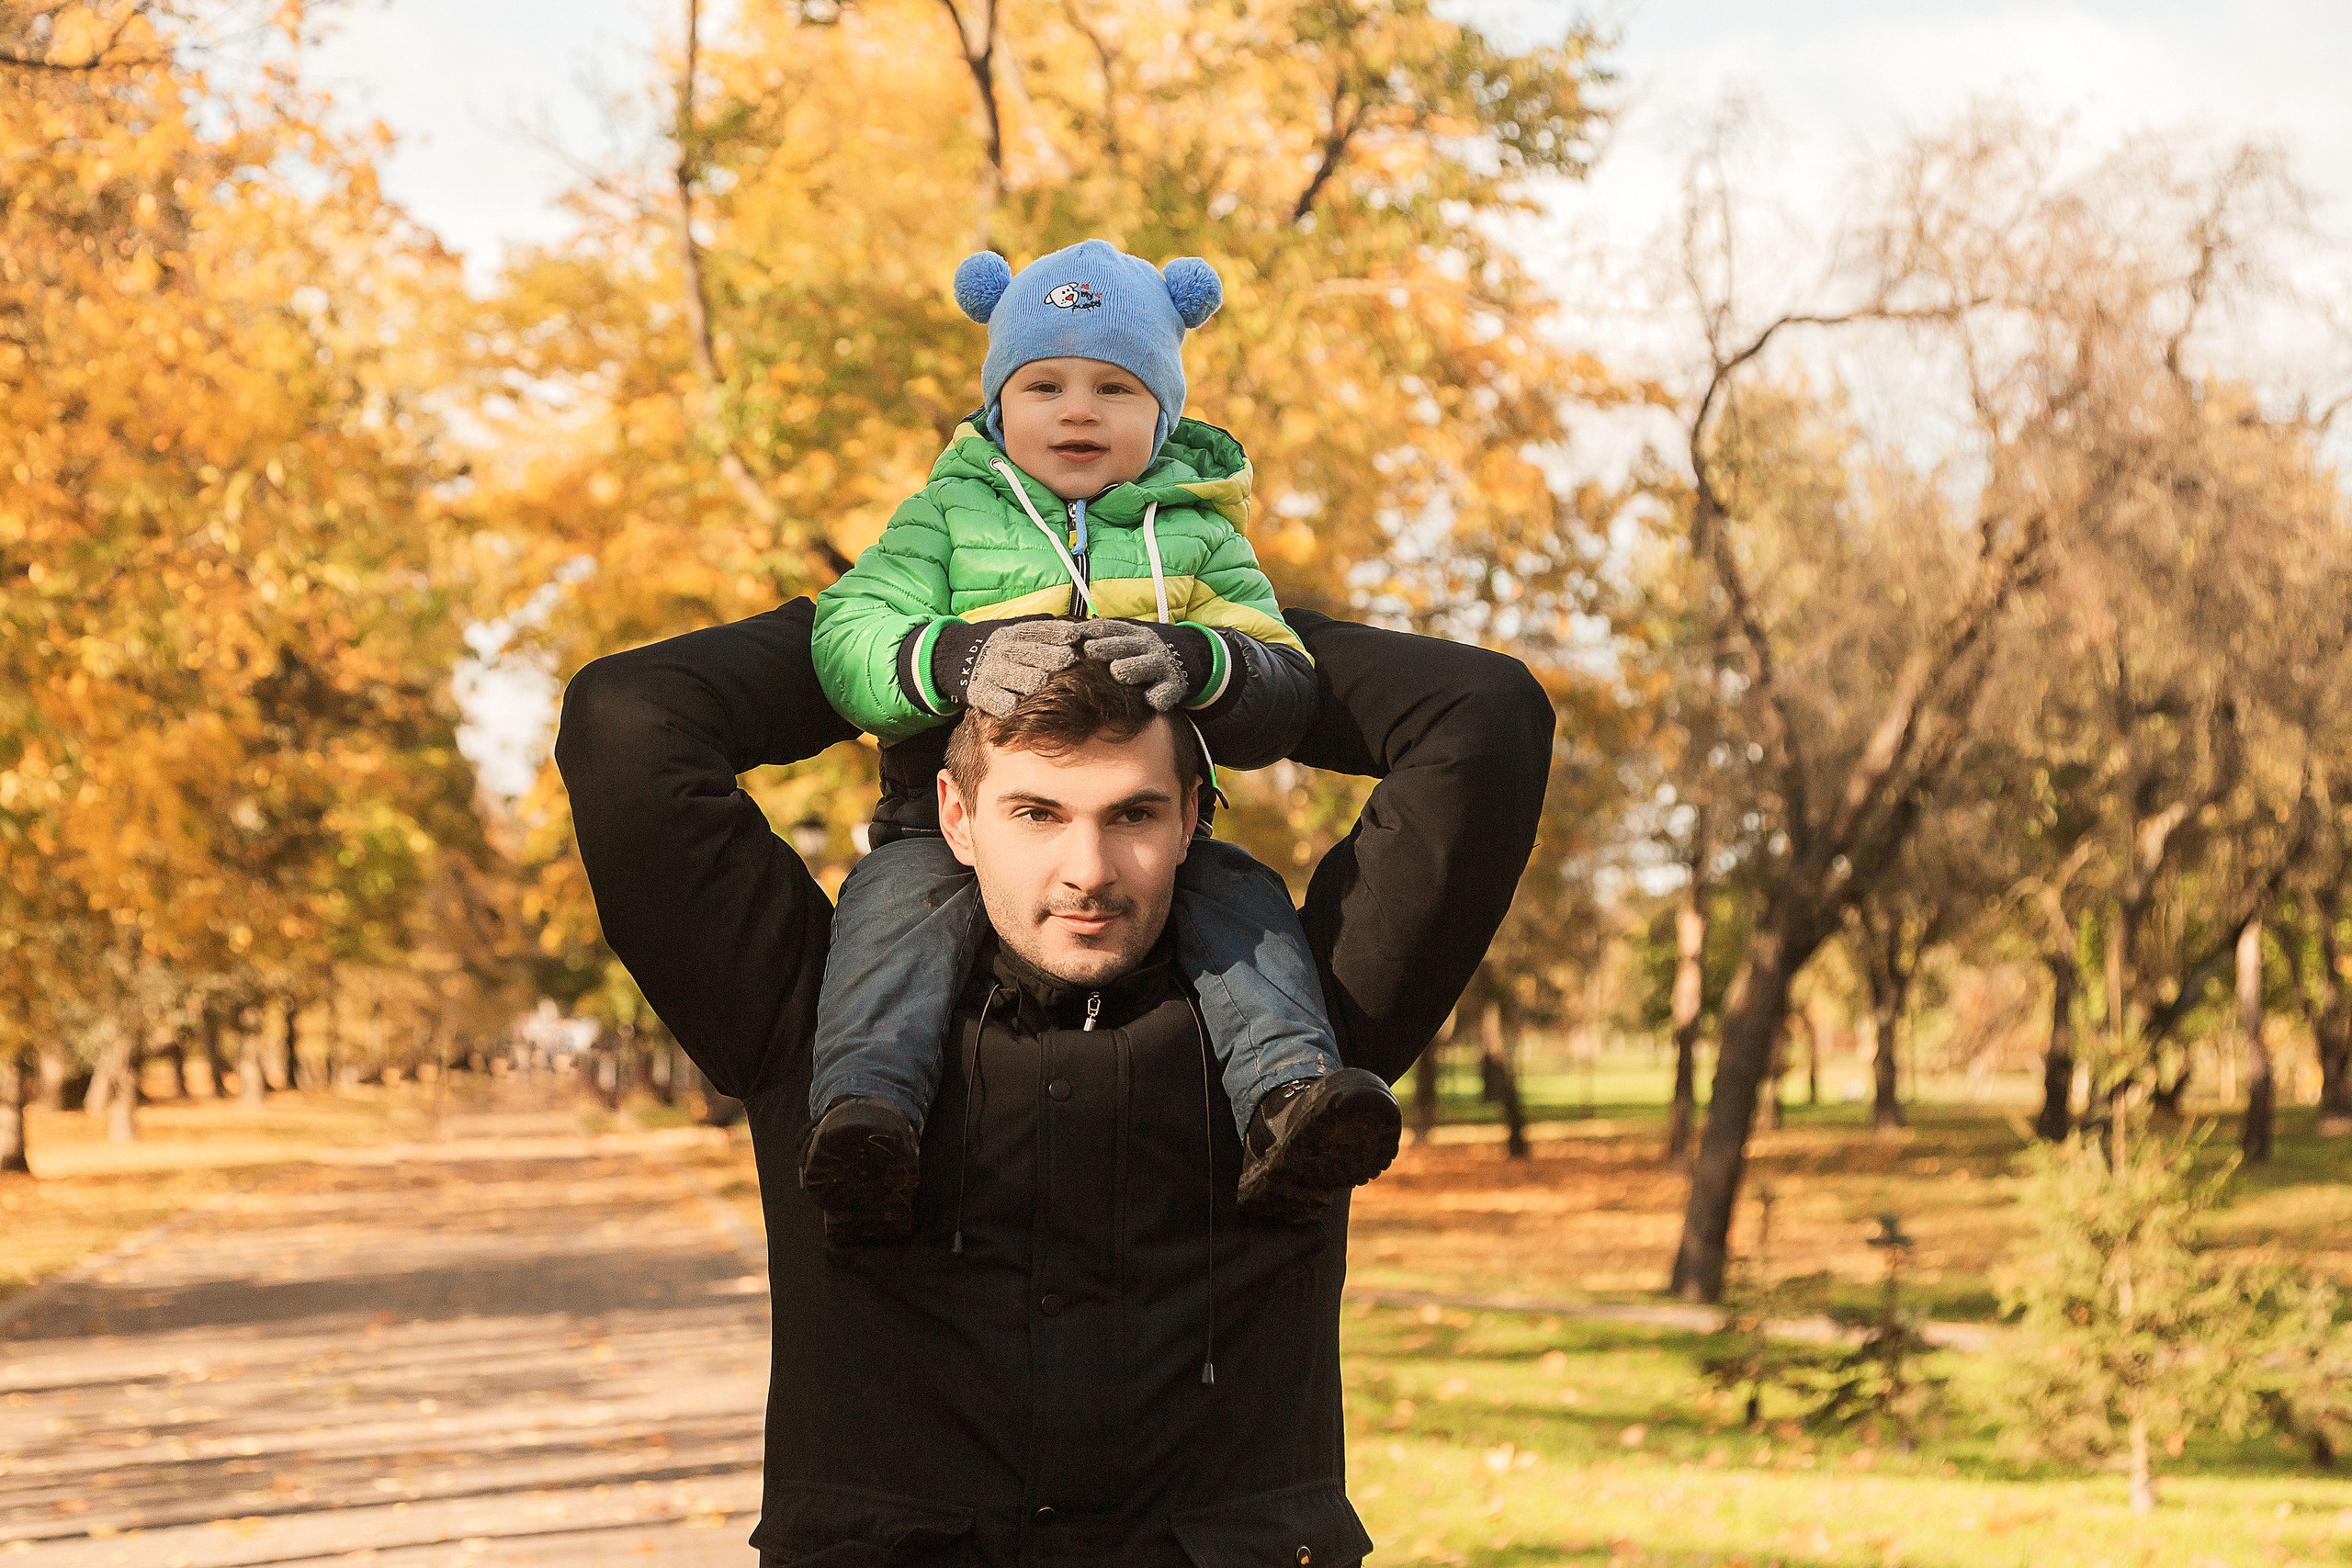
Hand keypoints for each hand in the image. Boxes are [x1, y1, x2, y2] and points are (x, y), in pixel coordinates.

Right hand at [951, 618, 1086, 716]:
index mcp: (1011, 634)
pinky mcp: (980, 692)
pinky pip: (997, 702)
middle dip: (1051, 656)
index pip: (1036, 631)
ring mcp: (991, 672)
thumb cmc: (993, 644)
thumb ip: (1037, 626)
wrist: (951, 655)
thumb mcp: (1010, 628)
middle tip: (1068, 658)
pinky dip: (1006, 704)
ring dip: (1031, 680)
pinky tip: (1015, 705)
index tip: (1074, 635)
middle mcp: (1002, 651)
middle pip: (1030, 654)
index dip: (1055, 632)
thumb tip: (1070, 626)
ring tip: (1041, 681)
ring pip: (1017, 678)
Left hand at [1076, 619, 1213, 711]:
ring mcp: (1162, 666)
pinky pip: (1167, 691)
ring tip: (1118, 672)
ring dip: (1132, 668)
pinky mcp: (1174, 686)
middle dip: (1108, 646)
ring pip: (1146, 665)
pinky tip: (1151, 700)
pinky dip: (1159, 696)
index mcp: (1133, 635)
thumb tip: (1065, 638)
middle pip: (1126, 645)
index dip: (1094, 629)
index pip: (1111, 628)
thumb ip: (1103, 641)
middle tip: (1090, 650)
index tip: (1075, 633)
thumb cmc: (1142, 656)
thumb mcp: (1127, 642)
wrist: (1184, 664)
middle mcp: (1147, 647)